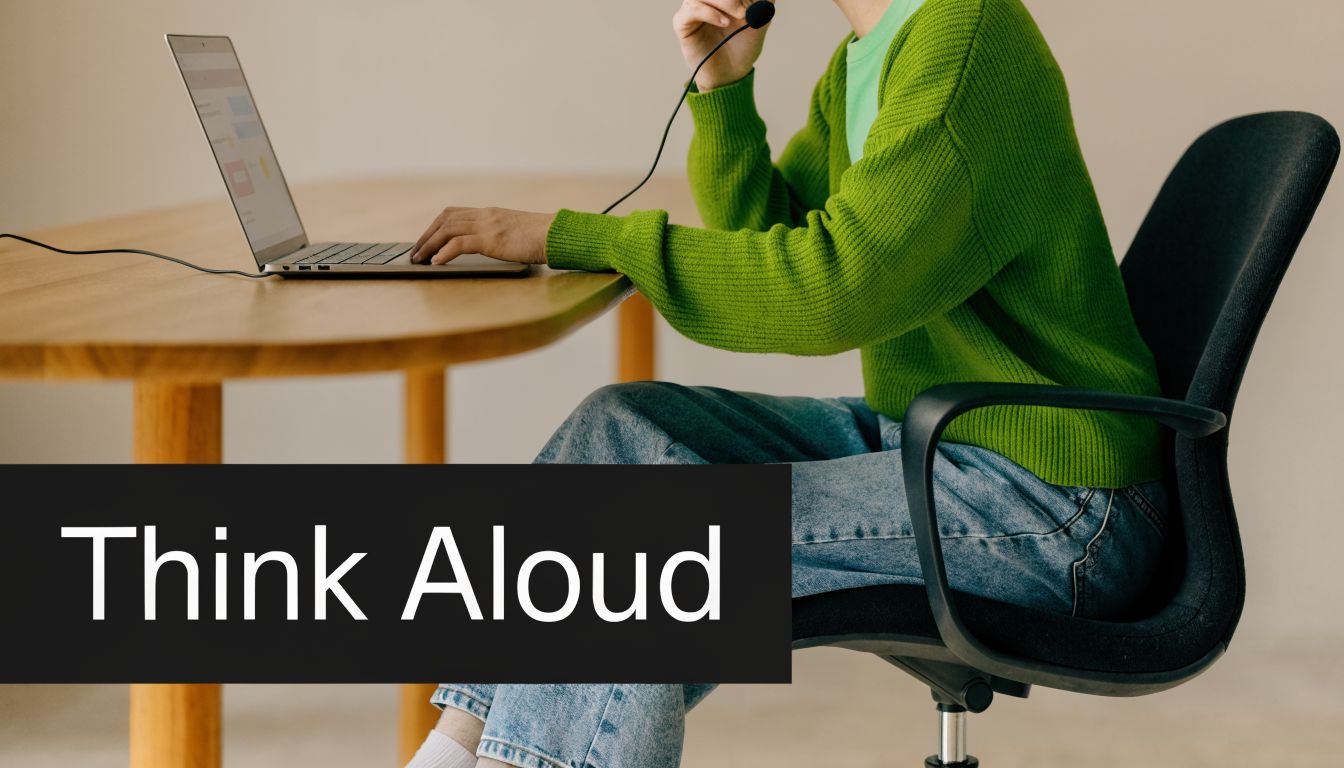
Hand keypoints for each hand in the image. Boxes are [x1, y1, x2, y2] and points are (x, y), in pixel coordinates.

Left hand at [410, 207, 554, 265]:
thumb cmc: (544, 238)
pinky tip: (437, 263)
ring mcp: (488, 226)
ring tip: (419, 259)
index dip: (435, 226)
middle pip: (445, 219)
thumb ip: (501, 235)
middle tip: (416, 252)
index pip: (453, 213)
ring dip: (429, 245)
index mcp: (491, 213)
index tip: (426, 240)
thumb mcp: (517, 232)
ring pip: (447, 230)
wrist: (558, 235)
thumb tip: (493, 246)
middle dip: (426, 235)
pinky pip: (460, 244)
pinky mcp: (492, 239)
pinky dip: (444, 252)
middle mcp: (486, 215)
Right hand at [673, 0, 773, 91]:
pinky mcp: (683, 23)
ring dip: (725, 1)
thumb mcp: (760, 19)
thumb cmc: (743, 45)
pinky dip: (710, 13)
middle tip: (747, 8)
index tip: (752, 4)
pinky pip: (692, 9)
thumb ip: (763, 0)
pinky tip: (724, 22)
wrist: (731, 72)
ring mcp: (693, 8)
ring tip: (739, 15)